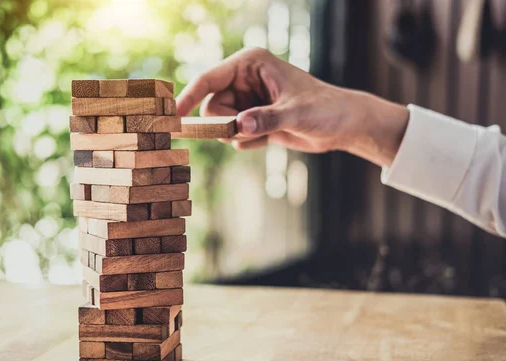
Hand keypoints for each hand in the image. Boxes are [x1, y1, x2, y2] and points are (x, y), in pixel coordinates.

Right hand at [176, 48, 408, 166]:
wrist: (341, 126)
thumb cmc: (325, 109)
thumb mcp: (296, 114)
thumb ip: (266, 120)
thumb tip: (239, 126)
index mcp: (250, 63)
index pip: (209, 79)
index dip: (188, 97)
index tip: (173, 117)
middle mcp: (244, 79)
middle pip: (211, 108)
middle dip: (225, 124)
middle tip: (247, 131)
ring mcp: (246, 100)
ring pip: (220, 124)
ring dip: (238, 135)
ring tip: (266, 131)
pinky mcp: (250, 118)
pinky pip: (233, 136)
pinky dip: (248, 142)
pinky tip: (271, 137)